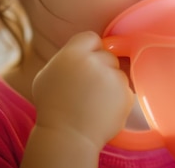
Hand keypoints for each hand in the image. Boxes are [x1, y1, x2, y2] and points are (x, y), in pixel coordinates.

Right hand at [31, 31, 133, 149]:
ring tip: (93, 101)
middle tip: (87, 86)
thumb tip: (83, 49)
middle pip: (107, 55)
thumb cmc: (53, 107)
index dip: (90, 49)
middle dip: (101, 67)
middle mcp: (95, 62)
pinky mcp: (126, 94)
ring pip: (117, 72)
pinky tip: (102, 109)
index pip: (91, 38)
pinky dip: (117, 98)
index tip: (86, 61)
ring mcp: (114, 78)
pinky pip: (125, 89)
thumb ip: (67, 56)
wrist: (68, 137)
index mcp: (73, 54)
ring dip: (110, 83)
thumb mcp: (48, 74)